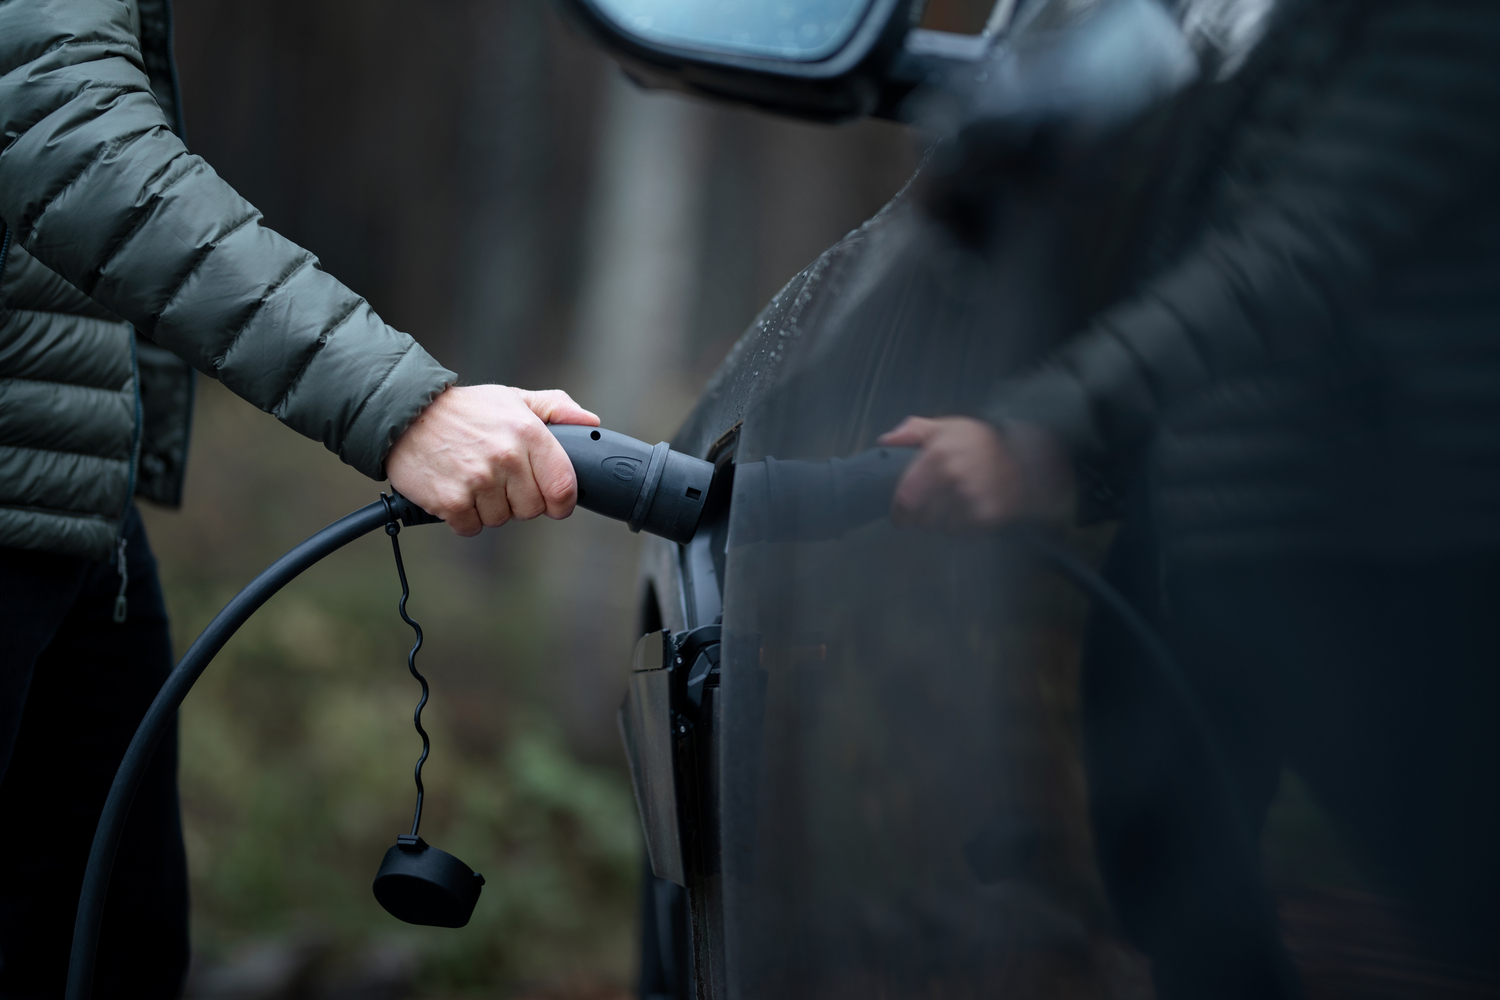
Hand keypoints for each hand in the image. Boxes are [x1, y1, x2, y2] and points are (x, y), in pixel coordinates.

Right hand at [386, 385, 599, 535]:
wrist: (404, 414)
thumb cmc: (464, 410)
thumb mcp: (513, 399)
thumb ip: (555, 408)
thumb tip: (590, 422)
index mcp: (528, 432)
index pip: (563, 486)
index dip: (562, 502)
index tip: (553, 501)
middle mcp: (506, 457)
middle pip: (533, 509)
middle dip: (519, 501)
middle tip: (499, 480)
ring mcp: (478, 481)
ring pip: (501, 520)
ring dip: (489, 508)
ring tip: (473, 479)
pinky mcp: (451, 501)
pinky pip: (471, 528)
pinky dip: (463, 517)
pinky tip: (455, 490)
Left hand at [877, 416, 1071, 531]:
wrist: (1025, 455)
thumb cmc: (979, 442)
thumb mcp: (945, 427)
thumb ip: (912, 431)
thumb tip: (885, 441)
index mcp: (938, 455)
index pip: (906, 497)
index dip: (899, 513)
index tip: (899, 518)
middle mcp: (954, 477)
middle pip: (922, 517)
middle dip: (921, 519)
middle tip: (928, 512)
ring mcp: (972, 497)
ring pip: (941, 527)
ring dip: (942, 523)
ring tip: (951, 508)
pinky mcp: (988, 514)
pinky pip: (962, 531)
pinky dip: (961, 526)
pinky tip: (968, 510)